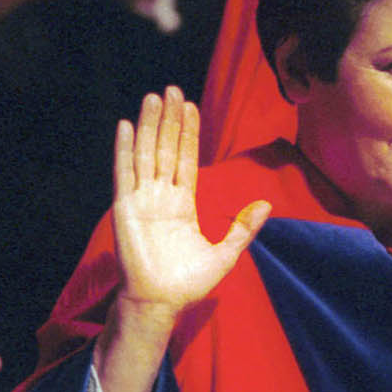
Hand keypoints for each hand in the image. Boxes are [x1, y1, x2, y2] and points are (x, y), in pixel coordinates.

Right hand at [111, 87, 269, 326]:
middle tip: (172, 89)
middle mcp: (162, 196)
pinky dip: (124, 149)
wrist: (161, 302)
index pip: (186, 159)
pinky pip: (124, 173)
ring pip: (146, 153)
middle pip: (166, 148)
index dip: (188, 132)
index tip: (190, 106)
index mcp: (183, 204)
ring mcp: (142, 199)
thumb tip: (267, 204)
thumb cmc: (189, 283)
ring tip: (153, 97)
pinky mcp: (125, 207)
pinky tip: (126, 126)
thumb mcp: (225, 254)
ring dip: (148, 125)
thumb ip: (243, 228)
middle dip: (169, 119)